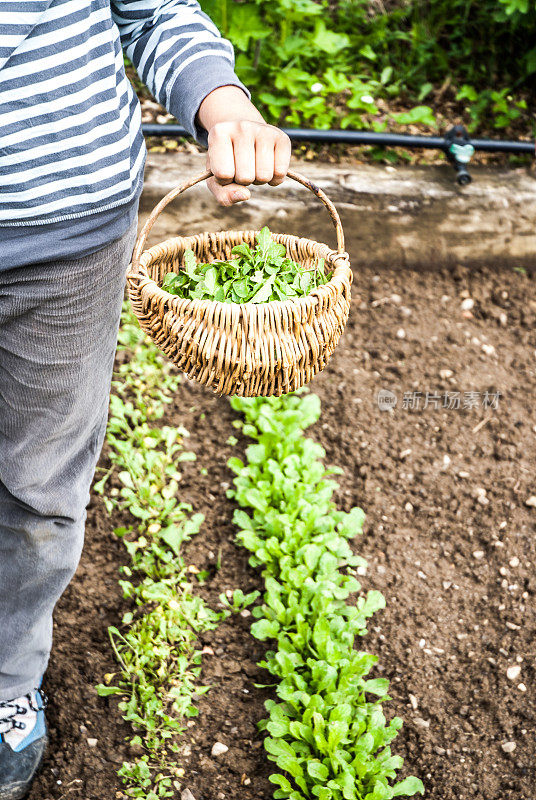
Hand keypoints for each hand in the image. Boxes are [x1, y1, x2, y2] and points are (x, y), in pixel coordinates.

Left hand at [196, 86, 290, 205]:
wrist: (243, 136)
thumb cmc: (226, 161)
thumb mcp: (216, 179)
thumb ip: (223, 194)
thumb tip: (245, 195)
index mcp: (219, 133)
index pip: (223, 174)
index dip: (224, 180)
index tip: (224, 168)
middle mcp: (242, 127)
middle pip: (245, 177)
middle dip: (243, 180)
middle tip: (241, 167)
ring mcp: (263, 130)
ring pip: (264, 176)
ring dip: (259, 180)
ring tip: (254, 166)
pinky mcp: (282, 138)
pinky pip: (280, 173)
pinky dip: (275, 179)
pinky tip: (269, 168)